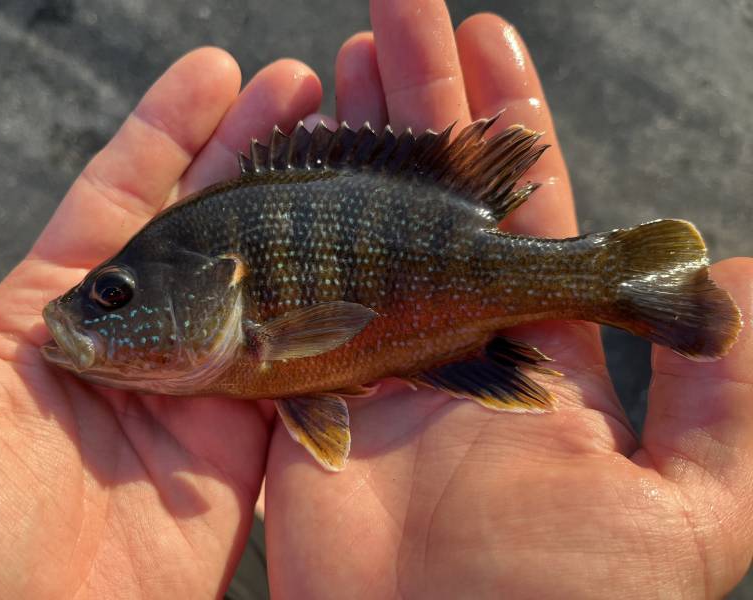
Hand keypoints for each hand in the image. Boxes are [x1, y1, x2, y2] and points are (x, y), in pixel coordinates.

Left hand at [0, 51, 323, 596]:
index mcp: (64, 312)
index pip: (125, 195)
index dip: (171, 130)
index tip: (218, 72)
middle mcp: (144, 343)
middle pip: (214, 229)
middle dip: (255, 154)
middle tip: (306, 91)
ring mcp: (201, 395)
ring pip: (272, 292)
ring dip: (311, 224)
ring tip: (353, 160)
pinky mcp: (246, 454)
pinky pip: (308, 382)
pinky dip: (345, 329)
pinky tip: (376, 274)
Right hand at [263, 2, 752, 597]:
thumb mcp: (683, 512)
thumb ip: (723, 401)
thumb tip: (737, 271)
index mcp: (524, 340)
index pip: (512, 199)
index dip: (499, 116)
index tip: (487, 36)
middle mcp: (441, 331)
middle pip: (420, 188)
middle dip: (412, 95)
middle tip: (394, 13)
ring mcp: (365, 355)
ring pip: (346, 223)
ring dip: (344, 141)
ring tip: (333, 62)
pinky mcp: (299, 393)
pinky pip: (279, 293)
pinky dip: (273, 227)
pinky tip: (268, 163)